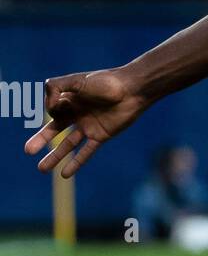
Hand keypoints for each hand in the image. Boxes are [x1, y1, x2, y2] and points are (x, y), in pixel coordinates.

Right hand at [23, 68, 149, 176]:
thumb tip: (49, 110)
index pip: (52, 109)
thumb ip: (55, 88)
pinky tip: (64, 175)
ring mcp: (89, 126)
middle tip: (28, 151)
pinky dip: (75, 163)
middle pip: (55, 129)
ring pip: (67, 145)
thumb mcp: (75, 80)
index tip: (57, 105)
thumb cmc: (105, 82)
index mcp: (70, 98)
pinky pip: (86, 152)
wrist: (132, 90)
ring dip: (54, 157)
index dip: (51, 109)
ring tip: (41, 169)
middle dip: (41, 140)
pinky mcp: (101, 136)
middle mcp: (78, 113)